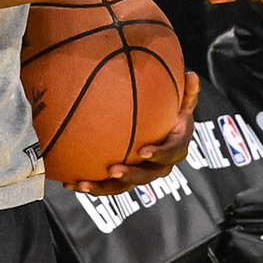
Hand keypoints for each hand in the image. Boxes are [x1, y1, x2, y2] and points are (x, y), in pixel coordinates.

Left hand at [72, 73, 199, 193]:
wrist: (166, 132)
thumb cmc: (174, 114)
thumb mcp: (183, 102)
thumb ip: (188, 92)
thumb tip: (192, 74)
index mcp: (175, 148)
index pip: (170, 154)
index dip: (158, 155)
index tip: (142, 151)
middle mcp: (159, 166)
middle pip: (146, 177)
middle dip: (129, 176)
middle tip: (112, 170)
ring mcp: (141, 174)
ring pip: (123, 187)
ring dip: (103, 188)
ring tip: (82, 184)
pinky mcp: (125, 178)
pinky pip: (108, 185)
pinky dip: (90, 185)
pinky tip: (69, 182)